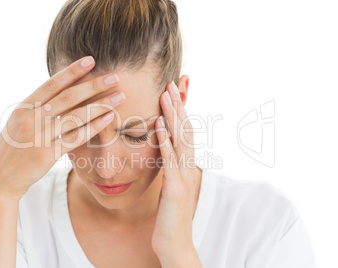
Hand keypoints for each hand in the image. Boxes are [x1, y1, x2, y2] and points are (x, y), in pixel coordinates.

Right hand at [0, 56, 125, 199]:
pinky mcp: (48, 154)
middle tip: (115, 76)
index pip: (52, 84)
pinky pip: (76, 137)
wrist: (0, 176)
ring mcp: (39, 136)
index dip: (72, 71)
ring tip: (119, 96)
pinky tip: (109, 118)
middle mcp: (31, 119)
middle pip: (68, 97)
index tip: (91, 60)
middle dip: (93, 85)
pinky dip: (94, 126)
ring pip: (76, 116)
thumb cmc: (14, 146)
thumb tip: (63, 90)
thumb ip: (39, 107)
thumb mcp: (19, 121)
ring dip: (100, 105)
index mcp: (24, 107)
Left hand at [151, 81, 201, 265]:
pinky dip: (165, 141)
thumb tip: (166, 153)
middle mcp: (189, 168)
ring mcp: (184, 177)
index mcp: (187, 166)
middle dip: (179, 105)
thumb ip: (171, 169)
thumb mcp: (172, 188)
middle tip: (172, 82)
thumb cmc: (170, 217)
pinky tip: (160, 126)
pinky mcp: (175, 188)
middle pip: (185, 130)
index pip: (186, 132)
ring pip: (180, 140)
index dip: (182, 111)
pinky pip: (170, 161)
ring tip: (165, 95)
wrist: (176, 244)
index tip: (175, 90)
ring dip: (173, 116)